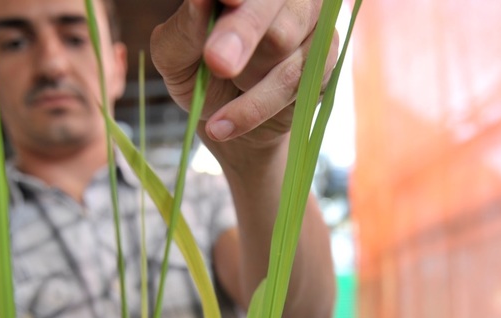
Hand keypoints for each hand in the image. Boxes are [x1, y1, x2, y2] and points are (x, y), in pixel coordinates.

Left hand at [151, 0, 338, 147]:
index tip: (227, 0)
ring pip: (283, 40)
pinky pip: (295, 78)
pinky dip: (256, 106)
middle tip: (217, 63)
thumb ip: (186, 27)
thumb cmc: (200, 75)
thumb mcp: (175, 55)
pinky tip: (226, 123)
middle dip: (242, 31)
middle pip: (269, 3)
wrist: (229, 120)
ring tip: (217, 103)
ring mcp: (308, 16)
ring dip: (247, 77)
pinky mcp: (325, 54)